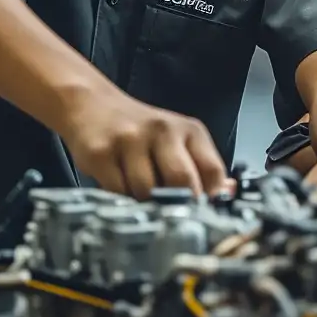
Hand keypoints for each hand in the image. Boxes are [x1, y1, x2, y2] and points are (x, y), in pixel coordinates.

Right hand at [59, 84, 231, 200]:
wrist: (90, 104)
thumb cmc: (139, 130)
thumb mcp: (177, 141)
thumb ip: (201, 168)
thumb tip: (227, 193)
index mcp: (189, 130)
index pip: (213, 172)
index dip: (210, 199)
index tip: (202, 212)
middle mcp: (162, 130)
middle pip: (182, 182)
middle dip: (178, 204)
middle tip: (170, 211)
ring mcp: (130, 140)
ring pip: (147, 192)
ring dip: (144, 202)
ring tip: (139, 191)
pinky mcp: (101, 153)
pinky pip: (118, 191)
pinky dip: (121, 197)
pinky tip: (120, 185)